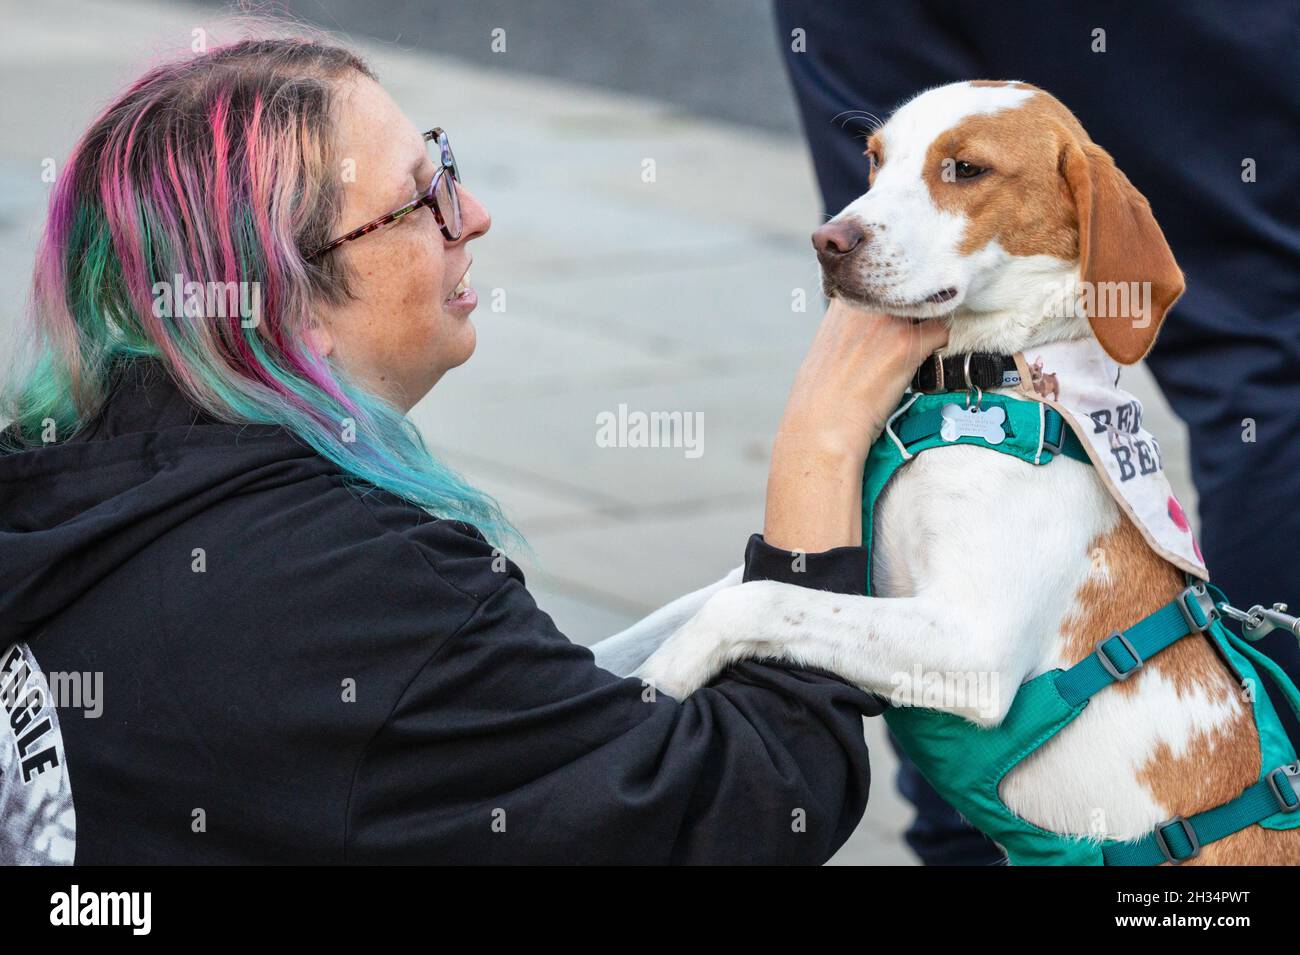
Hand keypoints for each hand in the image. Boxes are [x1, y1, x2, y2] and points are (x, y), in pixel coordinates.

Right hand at [764, 300, 947, 551]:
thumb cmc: (822, 396)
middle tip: (912, 332)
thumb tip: (872, 324)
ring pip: (929, 307)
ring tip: (917, 349)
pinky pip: (942, 331)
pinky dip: (940, 345)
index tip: (901, 311)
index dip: (897, 296)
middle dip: (915, 306)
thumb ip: (851, 323)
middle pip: (909, 289)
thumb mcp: (828, 344)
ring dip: (930, 323)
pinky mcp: (908, 344)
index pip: (886, 282)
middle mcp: (866, 303)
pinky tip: (927, 361)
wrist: (823, 424)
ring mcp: (888, 321)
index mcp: (845, 300)